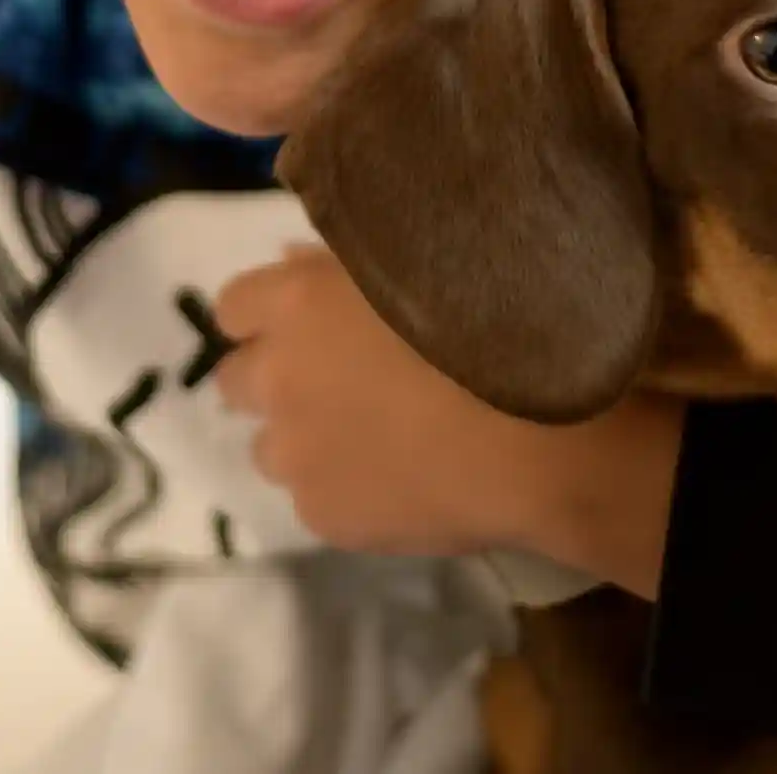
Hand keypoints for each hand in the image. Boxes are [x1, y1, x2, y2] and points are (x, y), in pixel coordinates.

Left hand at [214, 246, 684, 592]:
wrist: (543, 440)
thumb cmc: (496, 327)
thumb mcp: (423, 264)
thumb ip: (342, 263)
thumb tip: (293, 260)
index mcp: (297, 304)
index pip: (233, 306)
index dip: (268, 315)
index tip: (309, 323)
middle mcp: (279, 378)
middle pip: (236, 381)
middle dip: (276, 380)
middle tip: (337, 383)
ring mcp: (297, 455)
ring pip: (273, 448)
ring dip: (306, 439)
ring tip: (376, 438)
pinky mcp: (324, 517)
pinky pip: (316, 500)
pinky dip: (346, 489)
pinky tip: (403, 482)